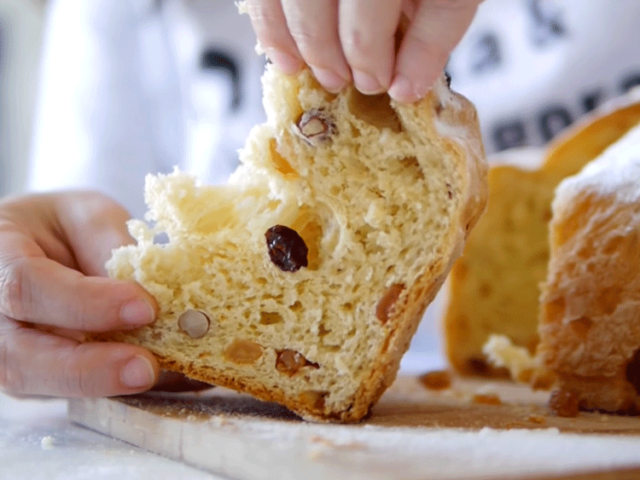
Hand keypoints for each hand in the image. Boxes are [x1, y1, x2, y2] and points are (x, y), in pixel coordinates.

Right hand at [0, 192, 159, 397]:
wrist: (34, 246)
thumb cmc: (58, 227)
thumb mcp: (85, 214)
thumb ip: (108, 244)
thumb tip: (153, 288)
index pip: (28, 286)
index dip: (86, 302)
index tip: (145, 308)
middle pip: (21, 355)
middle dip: (89, 367)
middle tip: (147, 367)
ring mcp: (5, 353)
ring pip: (40, 383)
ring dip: (101, 384)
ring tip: (152, 375)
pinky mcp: (33, 377)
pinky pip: (64, 392)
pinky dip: (110, 389)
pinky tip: (154, 380)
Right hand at [245, 0, 482, 101]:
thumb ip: (434, 34)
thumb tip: (404, 90)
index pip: (367, 20)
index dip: (370, 62)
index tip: (378, 83)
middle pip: (316, 8)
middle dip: (328, 56)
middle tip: (342, 81)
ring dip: (295, 43)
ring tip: (312, 70)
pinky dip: (269, 24)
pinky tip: (284, 54)